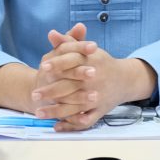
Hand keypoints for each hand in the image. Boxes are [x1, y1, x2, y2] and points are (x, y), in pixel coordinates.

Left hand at [31, 26, 155, 131]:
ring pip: (75, 106)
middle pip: (71, 86)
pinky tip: (57, 126)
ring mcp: (97, 97)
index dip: (58, 64)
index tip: (42, 68)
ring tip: (38, 113)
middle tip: (34, 95)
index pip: (73, 61)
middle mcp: (95, 80)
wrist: (125, 79)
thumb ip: (68, 42)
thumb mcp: (86, 50)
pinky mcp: (100, 111)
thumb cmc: (101, 62)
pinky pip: (85, 120)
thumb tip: (51, 33)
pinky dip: (72, 125)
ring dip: (56, 111)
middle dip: (51, 91)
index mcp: (91, 62)